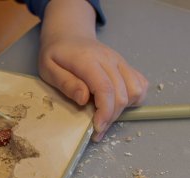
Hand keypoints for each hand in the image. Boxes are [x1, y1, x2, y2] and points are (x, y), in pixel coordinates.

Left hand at [39, 0, 147, 141]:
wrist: (69, 35)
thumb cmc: (56, 54)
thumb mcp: (49, 69)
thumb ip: (65, 83)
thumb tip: (84, 99)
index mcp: (87, 60)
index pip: (105, 88)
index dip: (105, 112)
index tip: (97, 128)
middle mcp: (109, 59)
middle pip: (122, 94)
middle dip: (111, 118)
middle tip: (96, 131)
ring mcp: (120, 61)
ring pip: (136, 90)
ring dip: (123, 110)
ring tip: (105, 117)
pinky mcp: (125, 65)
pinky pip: (140, 84)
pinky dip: (133, 99)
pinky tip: (116, 104)